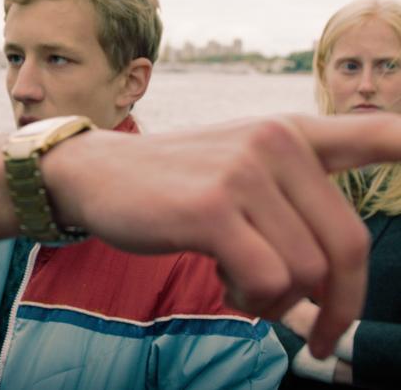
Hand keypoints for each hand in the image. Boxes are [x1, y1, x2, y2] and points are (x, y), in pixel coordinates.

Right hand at [43, 113, 395, 357]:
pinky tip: (222, 281)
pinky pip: (268, 281)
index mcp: (290, 134)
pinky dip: (250, 301)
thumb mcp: (238, 173)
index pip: (378, 134)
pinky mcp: (214, 206)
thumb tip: (333, 287)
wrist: (98, 175)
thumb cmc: (174, 188)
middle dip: (338, 306)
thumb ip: (291, 206)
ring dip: (274, 301)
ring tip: (237, 283)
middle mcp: (276, 142)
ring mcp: (245, 172)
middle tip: (315, 337)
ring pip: (303, 273)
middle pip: (346, 247)